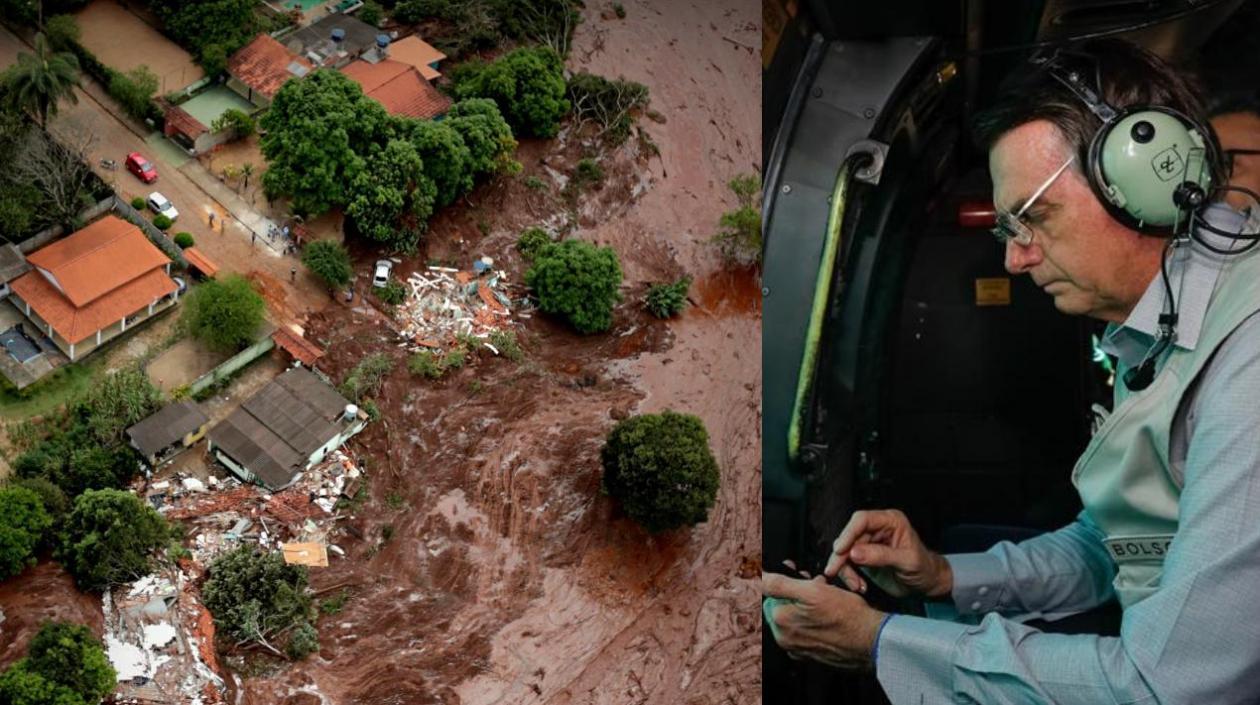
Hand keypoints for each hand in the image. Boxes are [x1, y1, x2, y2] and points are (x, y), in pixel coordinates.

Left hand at [761, 572, 885, 669]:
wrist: (873, 642)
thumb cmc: (847, 617)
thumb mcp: (812, 591)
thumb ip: (780, 584)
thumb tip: (758, 577)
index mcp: (781, 624)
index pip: (771, 594)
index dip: (787, 581)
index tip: (799, 574)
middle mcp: (786, 640)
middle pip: (784, 607)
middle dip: (798, 593)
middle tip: (817, 584)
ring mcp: (800, 650)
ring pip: (797, 619)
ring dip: (808, 606)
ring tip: (828, 598)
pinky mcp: (815, 655)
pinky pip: (809, 632)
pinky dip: (816, 622)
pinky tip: (831, 616)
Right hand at [822, 509, 952, 598]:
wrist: (927, 584)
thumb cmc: (924, 568)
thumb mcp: (907, 561)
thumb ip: (881, 556)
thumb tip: (854, 553)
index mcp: (890, 521)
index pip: (862, 520)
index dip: (848, 533)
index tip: (840, 550)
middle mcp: (876, 529)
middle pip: (849, 536)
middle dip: (841, 555)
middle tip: (834, 570)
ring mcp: (868, 543)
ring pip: (844, 552)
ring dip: (844, 569)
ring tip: (855, 585)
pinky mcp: (863, 557)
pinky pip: (847, 564)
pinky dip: (849, 576)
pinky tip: (859, 586)